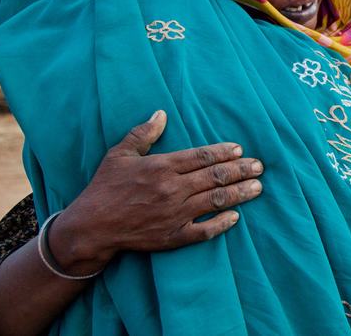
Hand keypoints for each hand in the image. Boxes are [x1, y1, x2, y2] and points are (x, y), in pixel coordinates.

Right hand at [48, 110, 263, 274]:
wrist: (92, 226)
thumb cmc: (104, 187)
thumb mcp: (119, 154)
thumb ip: (143, 134)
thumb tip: (161, 114)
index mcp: (161, 167)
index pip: (201, 157)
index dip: (223, 152)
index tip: (240, 150)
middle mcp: (172, 189)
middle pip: (215, 177)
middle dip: (240, 171)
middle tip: (259, 167)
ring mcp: (175, 214)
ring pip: (215, 201)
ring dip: (240, 194)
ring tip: (257, 187)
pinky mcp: (173, 236)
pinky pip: (204, 231)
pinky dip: (221, 223)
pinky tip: (235, 217)